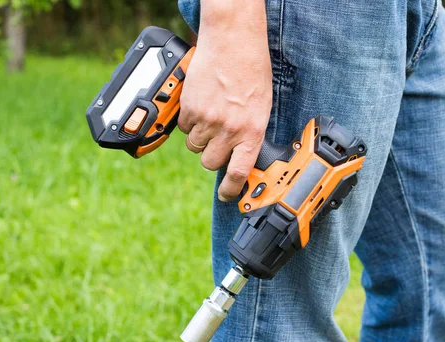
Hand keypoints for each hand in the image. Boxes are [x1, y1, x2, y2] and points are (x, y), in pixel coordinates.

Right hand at [178, 0, 271, 201]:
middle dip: (212, 156)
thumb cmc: (252, 69)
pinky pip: (183, 128)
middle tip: (216, 141)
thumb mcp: (261, 106)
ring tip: (210, 115)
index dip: (230, 190)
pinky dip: (189, 121)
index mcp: (251, 131)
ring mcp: (207, 120)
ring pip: (195, 147)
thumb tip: (240, 154)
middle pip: (210, 163)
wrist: (232, 41)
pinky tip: (201, 104)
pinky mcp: (189, 108)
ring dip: (200, 137)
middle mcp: (229, 129)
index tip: (227, 196)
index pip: (239, 173)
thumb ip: (250, 132)